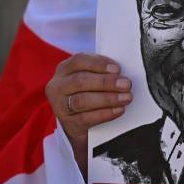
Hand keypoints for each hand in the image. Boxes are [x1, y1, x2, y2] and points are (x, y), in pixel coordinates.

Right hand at [45, 53, 132, 172]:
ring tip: (125, 98)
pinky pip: (86, 118)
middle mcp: (58, 86)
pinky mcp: (68, 123)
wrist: (78, 122)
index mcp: (64, 69)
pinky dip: (105, 114)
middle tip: (126, 85)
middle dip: (105, 82)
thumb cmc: (88, 93)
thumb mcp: (90, 79)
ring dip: (107, 99)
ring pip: (82, 100)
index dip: (99, 64)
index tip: (117, 69)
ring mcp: (60, 105)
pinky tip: (119, 110)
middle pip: (80, 81)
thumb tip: (121, 74)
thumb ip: (101, 73)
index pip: (78, 61)